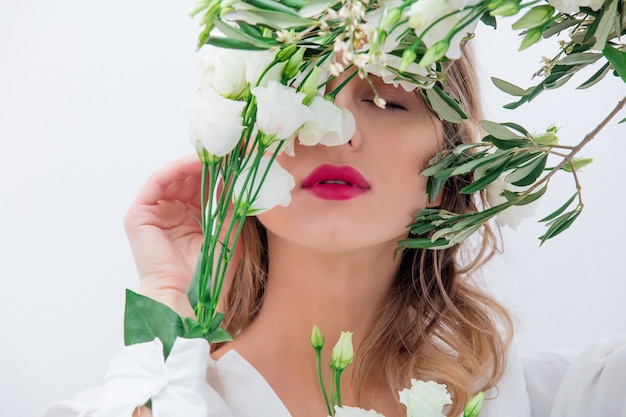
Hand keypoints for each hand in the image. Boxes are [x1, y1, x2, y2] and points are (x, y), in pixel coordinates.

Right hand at [124, 154, 239, 317]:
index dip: (220, 171)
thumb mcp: (229, 233)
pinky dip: (174, 169)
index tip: (239, 155)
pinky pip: (156, 184)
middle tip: (227, 147)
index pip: (205, 186)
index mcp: (194, 219)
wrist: (189, 300)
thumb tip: (242, 176)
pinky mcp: (139, 216)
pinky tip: (194, 163)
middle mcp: (174, 214)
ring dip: (193, 162)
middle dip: (208, 162)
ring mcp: (155, 214)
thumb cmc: (210, 275)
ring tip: (214, 152)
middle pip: (188, 178)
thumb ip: (232, 206)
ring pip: (173, 177)